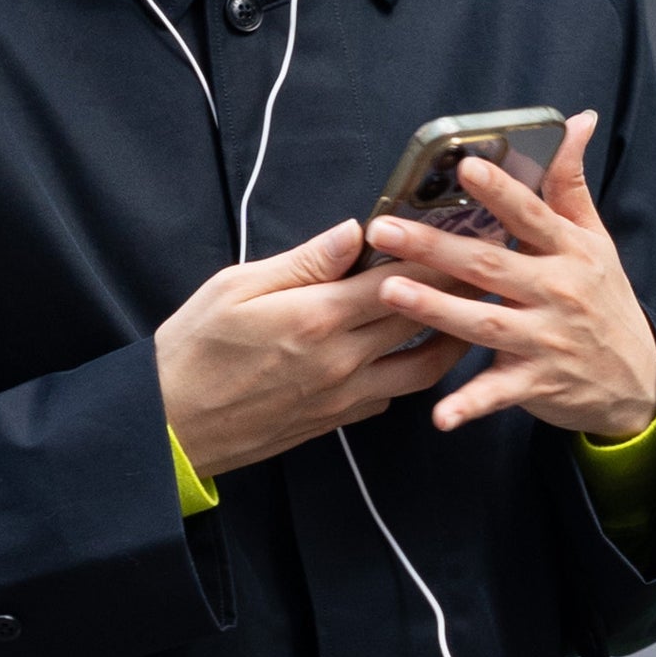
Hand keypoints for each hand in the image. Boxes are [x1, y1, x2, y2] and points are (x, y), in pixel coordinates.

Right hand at [155, 220, 469, 478]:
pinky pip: (392, 395)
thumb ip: (303, 261)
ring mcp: (345, 397)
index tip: (463, 230)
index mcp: (317, 317)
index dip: (435, 253)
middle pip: (420, 318)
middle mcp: (342, 360)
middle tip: (484, 264)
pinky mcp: (337, 421)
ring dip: (450, 339)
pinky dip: (410, 372)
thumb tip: (353, 232)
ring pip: (422, 368)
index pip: (396, 279)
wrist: (171, 426)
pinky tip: (413, 352)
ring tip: (467, 312)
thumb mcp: (235, 287)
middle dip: (457, 288)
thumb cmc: (192, 350)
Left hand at [362, 110, 655, 438]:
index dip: (500, 191)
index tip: (464, 168)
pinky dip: (470, 405)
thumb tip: (576, 120)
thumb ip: (572, 184)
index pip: (531, 215)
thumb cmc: (604, 302)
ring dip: (437, 311)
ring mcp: (545, 341)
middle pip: (490, 266)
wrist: (637, 380)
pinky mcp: (536, 384)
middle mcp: (557, 293)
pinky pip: (497, 394)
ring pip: (484, 324)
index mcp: (570, 252)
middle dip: (434, 247)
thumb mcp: (596, 241)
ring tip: (390, 292)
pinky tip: (440, 415)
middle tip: (384, 229)